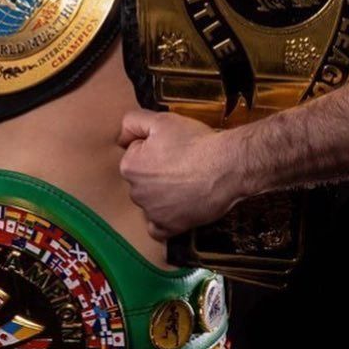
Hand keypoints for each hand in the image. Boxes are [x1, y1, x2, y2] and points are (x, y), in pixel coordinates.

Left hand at [116, 108, 243, 240]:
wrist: (227, 166)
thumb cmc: (195, 143)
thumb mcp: (161, 120)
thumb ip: (133, 122)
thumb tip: (122, 134)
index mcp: (129, 167)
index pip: (134, 156)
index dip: (152, 148)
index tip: (168, 147)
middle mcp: (136, 193)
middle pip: (141, 180)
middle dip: (155, 172)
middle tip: (178, 163)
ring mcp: (153, 212)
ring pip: (150, 202)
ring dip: (161, 194)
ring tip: (184, 182)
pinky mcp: (171, 226)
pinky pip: (158, 228)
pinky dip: (164, 219)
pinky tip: (175, 208)